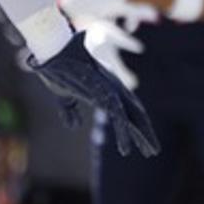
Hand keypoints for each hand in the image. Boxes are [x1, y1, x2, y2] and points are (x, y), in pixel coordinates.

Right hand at [30, 32, 159, 156]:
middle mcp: (112, 87)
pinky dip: (123, 132)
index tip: (142, 139)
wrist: (51, 51)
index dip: (135, 125)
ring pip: (131, 116)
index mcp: (107, 87)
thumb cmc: (57, 69)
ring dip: (141, 135)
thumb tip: (75, 126)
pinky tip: (126, 149)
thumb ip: (70, 111)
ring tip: (150, 152)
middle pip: (135, 112)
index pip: (127, 108)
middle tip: (153, 150)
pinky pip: (117, 115)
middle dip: (145, 132)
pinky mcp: (101, 92)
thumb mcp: (63, 96)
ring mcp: (109, 89)